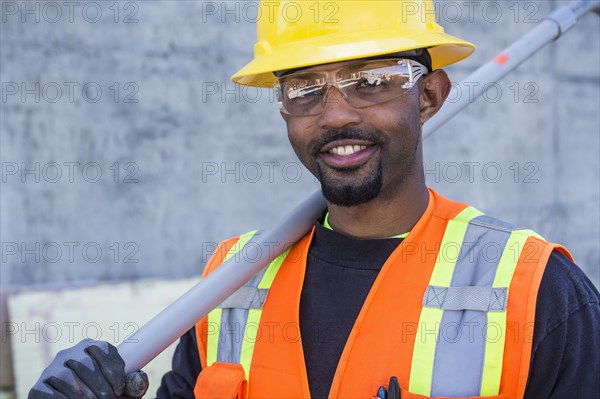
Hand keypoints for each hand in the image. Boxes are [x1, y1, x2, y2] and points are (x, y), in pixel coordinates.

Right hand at [28, 339, 148, 398]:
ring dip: (82, 393)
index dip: (114, 372)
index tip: (120, 390)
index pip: (103, 350)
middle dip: (100, 385)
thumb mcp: (122, 390)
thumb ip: (134, 384)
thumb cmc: (106, 394)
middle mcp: (71, 353)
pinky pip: (48, 391)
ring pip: (66, 376)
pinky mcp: (39, 386)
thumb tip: (140, 380)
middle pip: (85, 364)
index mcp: (92, 347)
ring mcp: (53, 369)